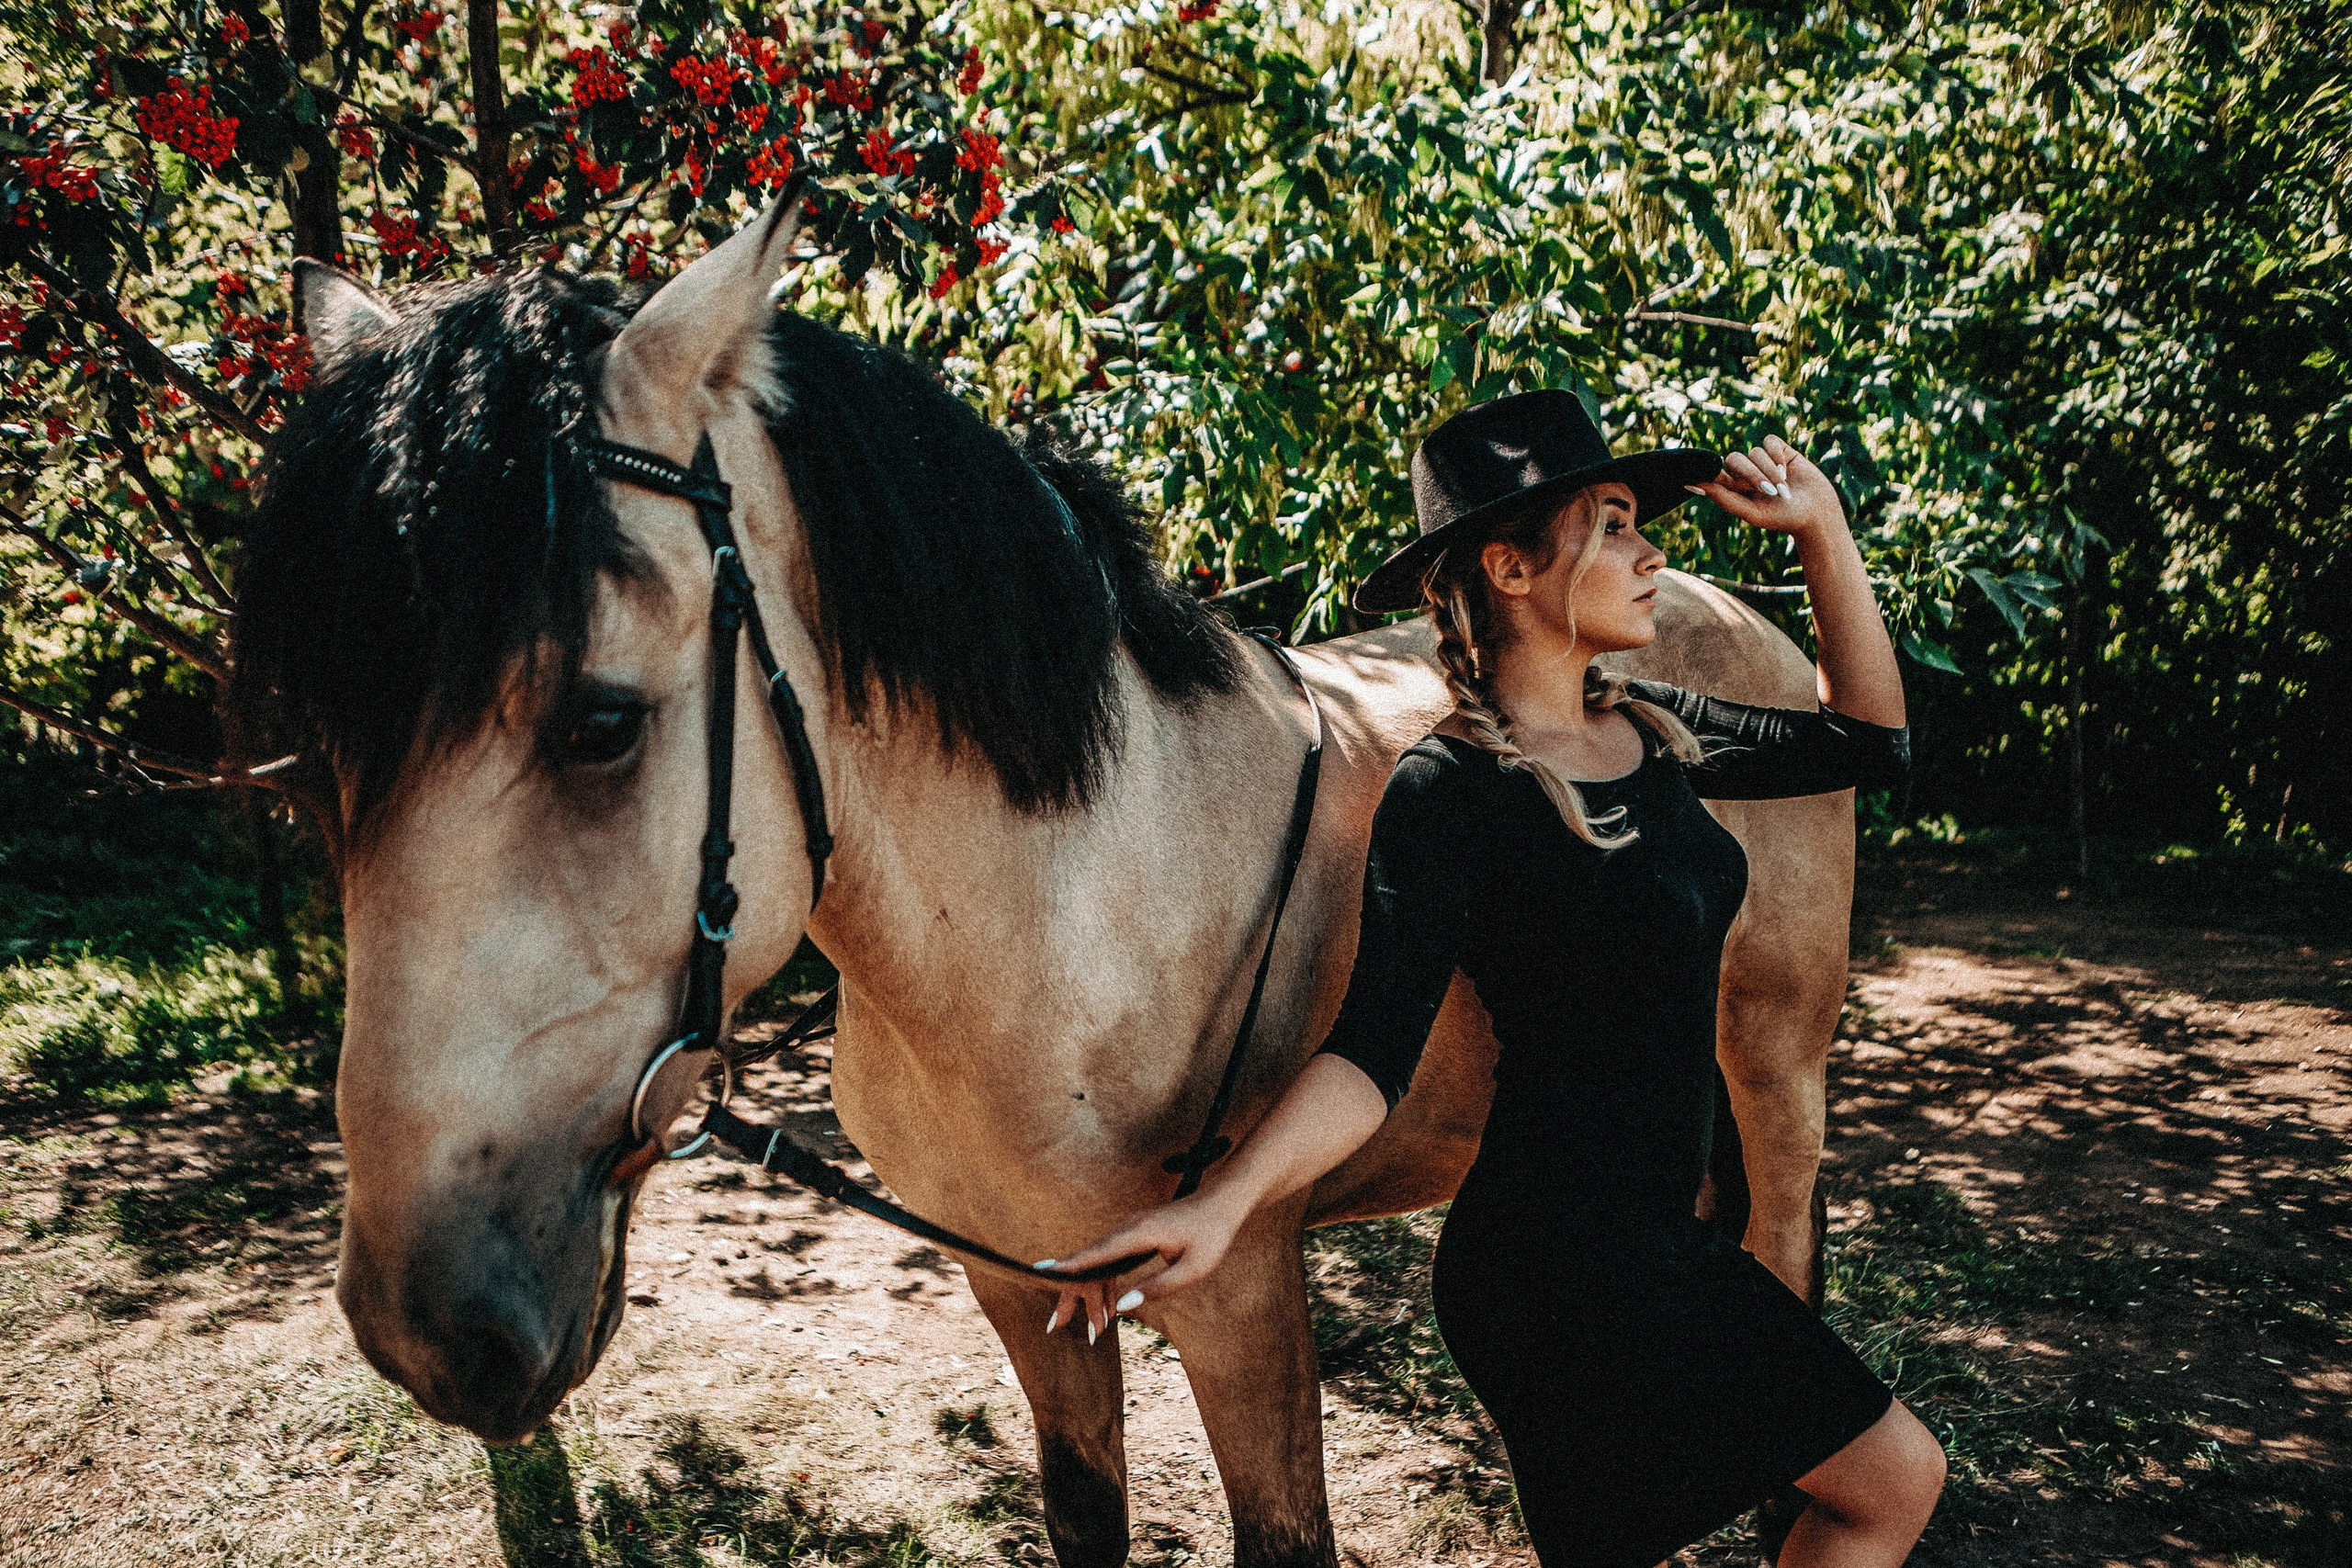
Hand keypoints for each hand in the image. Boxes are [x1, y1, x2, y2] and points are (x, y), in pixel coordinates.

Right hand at [1034, 1195, 1245, 1342]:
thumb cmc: (1210, 1236)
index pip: (1096, 1253)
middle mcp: (1126, 1228)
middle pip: (1089, 1261)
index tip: (1040, 1274)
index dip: (1068, 1267)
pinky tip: (1105, 1306)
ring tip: (1084, 1326)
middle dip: (1070, 1294)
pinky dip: (1103, 1282)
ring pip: (1097, 1262)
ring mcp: (1128, 1230)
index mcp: (1138, 1234)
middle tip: (1054, 1325)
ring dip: (1088, 1293)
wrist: (1220, 1204)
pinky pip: (1109, 1259)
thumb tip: (1122, 1307)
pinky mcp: (1133, 1234)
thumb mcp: (1192, 1270)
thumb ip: (1157, 1287)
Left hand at [1686, 436, 1844, 539]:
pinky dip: (1776, 456)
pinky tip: (1786, 471)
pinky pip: (1769, 441)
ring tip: (1783, 489)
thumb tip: (1696, 485)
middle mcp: (1746, 473)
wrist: (1816, 513)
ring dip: (1769, 471)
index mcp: (1734, 489)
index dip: (1710, 470)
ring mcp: (1763, 461)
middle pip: (1734, 459)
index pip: (1715, 473)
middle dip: (1751, 474)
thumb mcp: (1751, 512)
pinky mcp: (1780, 451)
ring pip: (1754, 452)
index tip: (1704, 473)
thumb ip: (1724, 498)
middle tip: (1768, 491)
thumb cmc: (1782, 518)